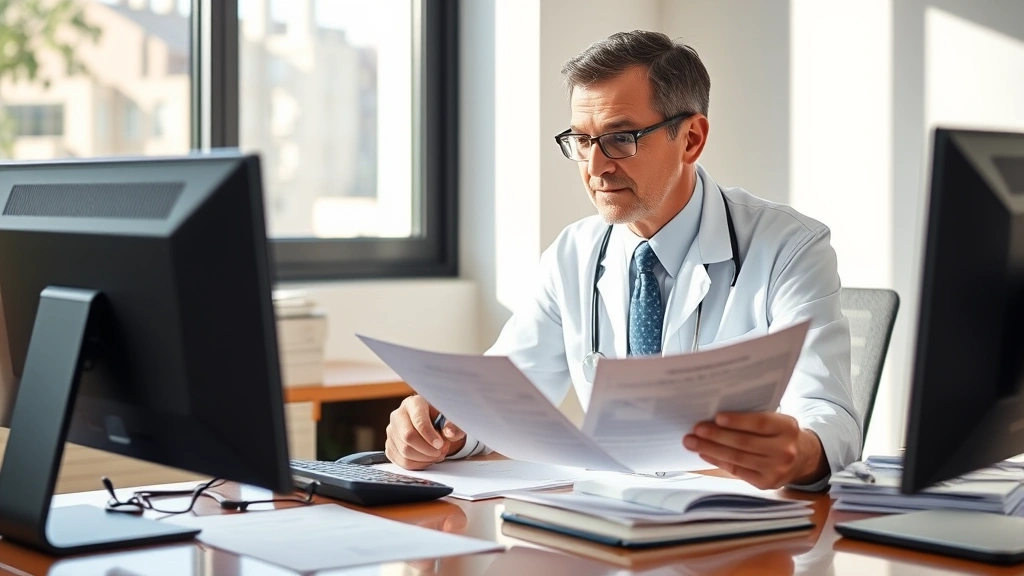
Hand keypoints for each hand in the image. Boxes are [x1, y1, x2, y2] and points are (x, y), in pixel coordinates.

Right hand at [386, 395, 465, 469]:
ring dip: (424, 458)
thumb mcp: (451, 419)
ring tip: (437, 454)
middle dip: (427, 449)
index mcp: (414, 403)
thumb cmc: (440, 419)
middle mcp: (398, 415)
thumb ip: (453, 426)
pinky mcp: (390, 445)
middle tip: (441, 451)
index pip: (418, 420)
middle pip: (408, 437)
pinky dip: (417, 465)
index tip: (440, 444)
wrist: (432, 424)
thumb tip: (450, 433)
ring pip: (404, 451)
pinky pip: (401, 461)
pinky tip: (427, 459)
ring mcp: (391, 431)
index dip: (429, 435)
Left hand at [682, 412, 827, 488]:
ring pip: (737, 458)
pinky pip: (737, 471)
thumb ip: (754, 419)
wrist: (803, 459)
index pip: (760, 423)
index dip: (737, 421)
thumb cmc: (781, 434)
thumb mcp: (777, 421)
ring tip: (692, 442)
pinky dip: (718, 462)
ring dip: (710, 450)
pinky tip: (704, 454)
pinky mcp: (766, 483)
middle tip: (695, 429)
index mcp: (787, 428)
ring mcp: (776, 469)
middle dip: (716, 436)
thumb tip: (716, 417)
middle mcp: (784, 450)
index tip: (716, 417)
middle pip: (744, 442)